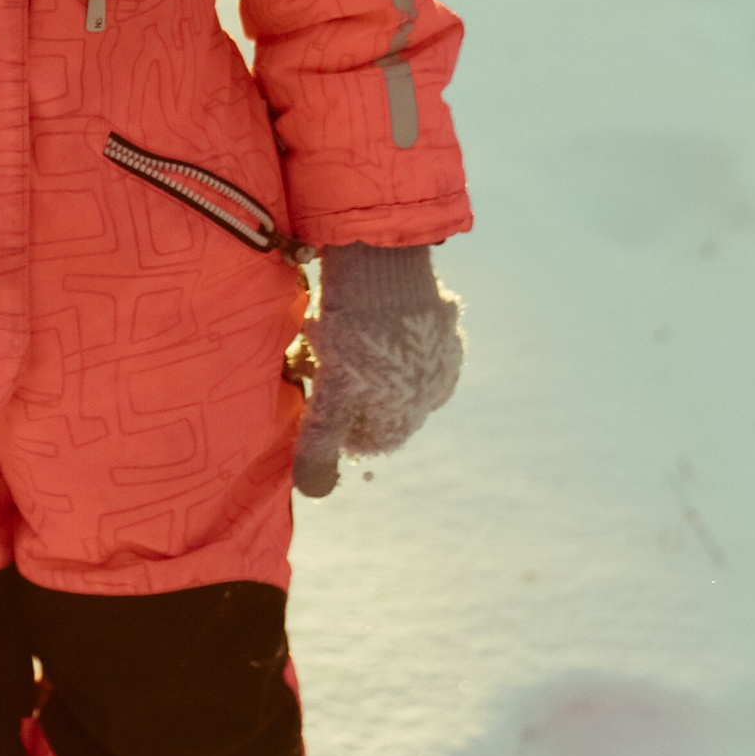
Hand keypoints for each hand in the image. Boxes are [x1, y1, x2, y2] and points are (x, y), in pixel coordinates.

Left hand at [293, 244, 463, 498]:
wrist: (385, 263)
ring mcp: (442, 357)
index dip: (329, 417)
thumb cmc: (353, 335)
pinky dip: (380, 329)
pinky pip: (404, 335)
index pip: (360, 440)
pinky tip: (360, 309)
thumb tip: (315, 493)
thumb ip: (322, 443)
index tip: (311, 385)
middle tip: (314, 353)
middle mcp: (432, 395)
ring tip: (331, 328)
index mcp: (406, 418)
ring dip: (359, 356)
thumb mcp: (331, 393)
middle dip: (343, 385)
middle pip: (375, 403)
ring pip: (388, 368)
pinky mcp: (443, 322)